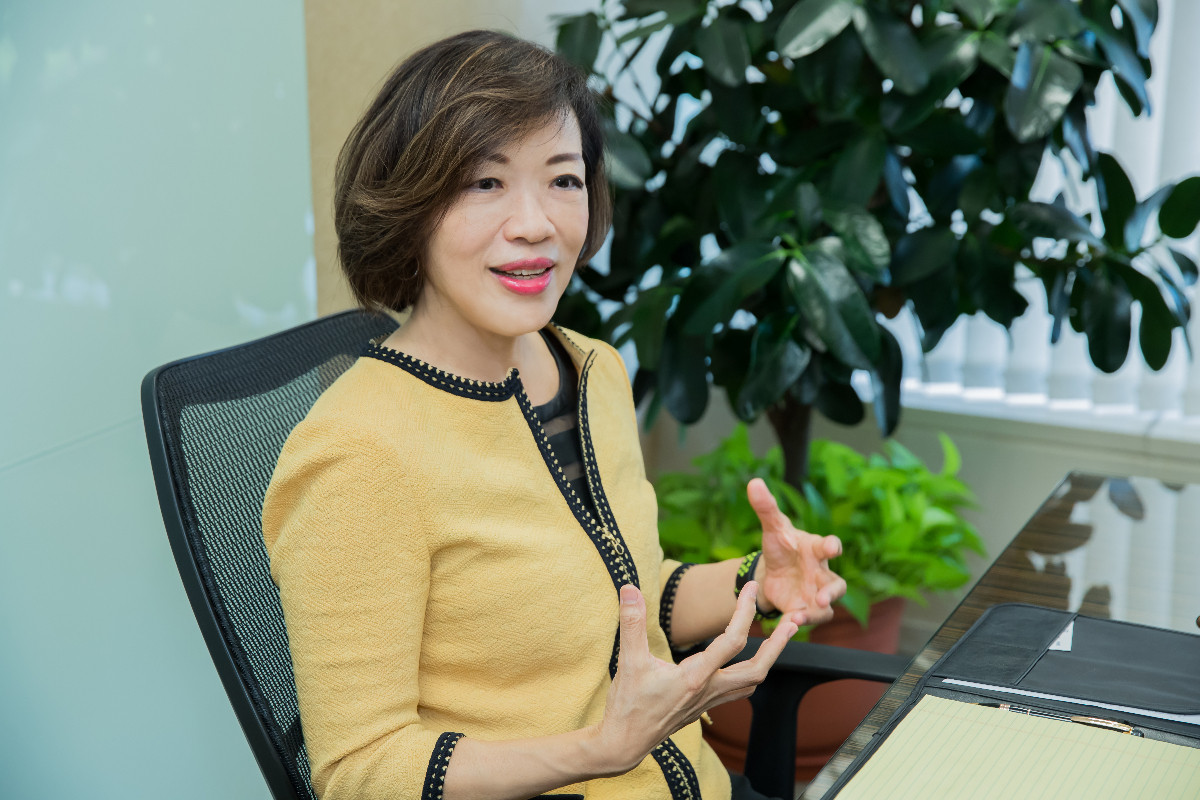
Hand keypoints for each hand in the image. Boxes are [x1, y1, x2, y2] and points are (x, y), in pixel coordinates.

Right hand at [592, 583, 800, 773]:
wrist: (626, 742)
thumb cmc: (628, 704)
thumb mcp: (629, 660)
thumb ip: (632, 622)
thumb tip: (629, 588)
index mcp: (695, 676)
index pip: (732, 640)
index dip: (744, 611)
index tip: (750, 587)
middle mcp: (709, 690)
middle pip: (757, 669)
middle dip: (778, 644)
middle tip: (793, 621)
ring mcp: (709, 700)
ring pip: (752, 682)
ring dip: (770, 659)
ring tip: (780, 637)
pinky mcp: (705, 706)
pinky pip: (739, 690)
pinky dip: (752, 673)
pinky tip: (751, 662)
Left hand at [747, 477, 846, 625]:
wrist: (772, 570)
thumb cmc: (781, 545)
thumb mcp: (772, 527)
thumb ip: (766, 507)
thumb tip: (754, 482)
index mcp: (816, 549)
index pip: (829, 545)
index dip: (832, 546)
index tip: (833, 547)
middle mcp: (821, 573)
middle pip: (836, 585)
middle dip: (831, 592)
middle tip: (822, 597)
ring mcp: (815, 594)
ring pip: (826, 608)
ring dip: (815, 613)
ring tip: (799, 615)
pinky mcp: (804, 609)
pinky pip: (807, 619)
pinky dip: (798, 622)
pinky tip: (788, 624)